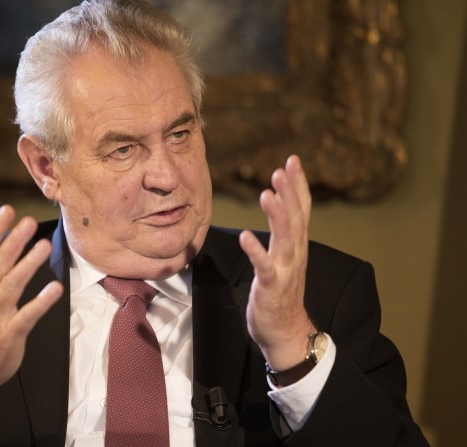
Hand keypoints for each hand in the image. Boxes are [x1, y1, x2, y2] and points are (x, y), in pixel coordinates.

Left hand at [239, 156, 315, 370]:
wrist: (285, 332)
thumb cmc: (281, 293)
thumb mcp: (284, 257)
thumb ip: (283, 233)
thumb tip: (278, 205)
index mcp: (297, 245)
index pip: (302, 209)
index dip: (298, 185)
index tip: (293, 160)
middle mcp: (295, 254)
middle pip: (296, 219)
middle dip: (290, 193)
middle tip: (281, 170)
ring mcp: (285, 270)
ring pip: (284, 239)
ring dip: (277, 216)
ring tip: (267, 194)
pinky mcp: (271, 287)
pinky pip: (264, 267)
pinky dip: (256, 251)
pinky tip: (245, 235)